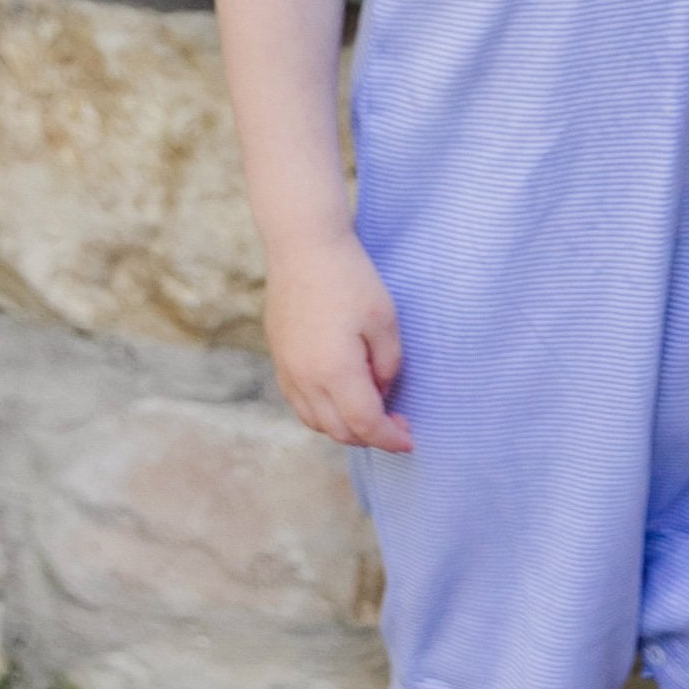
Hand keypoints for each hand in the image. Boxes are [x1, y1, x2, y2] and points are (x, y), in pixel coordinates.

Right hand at [267, 226, 413, 451]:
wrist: (303, 248)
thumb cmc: (350, 278)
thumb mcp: (385, 321)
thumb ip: (388, 365)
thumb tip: (381, 392)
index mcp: (334, 371)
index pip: (364, 423)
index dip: (389, 438)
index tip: (409, 440)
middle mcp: (305, 379)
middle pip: (338, 430)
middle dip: (370, 437)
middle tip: (396, 424)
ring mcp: (287, 371)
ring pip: (315, 421)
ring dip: (344, 427)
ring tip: (371, 413)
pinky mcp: (279, 359)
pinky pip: (300, 403)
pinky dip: (323, 412)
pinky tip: (341, 398)